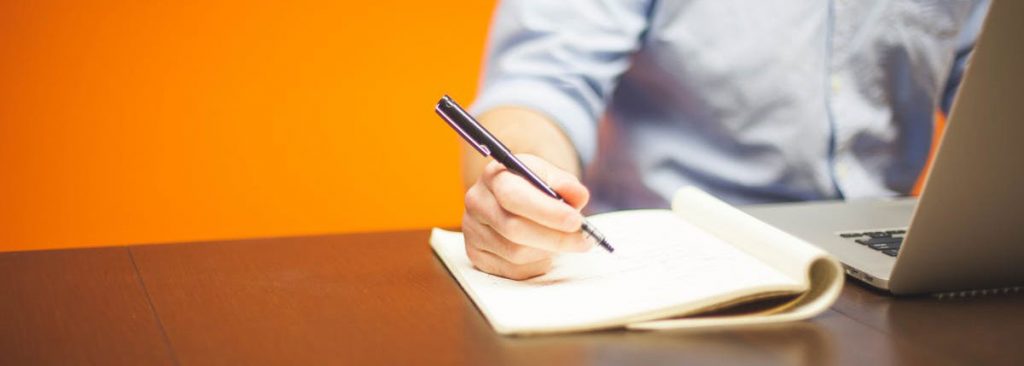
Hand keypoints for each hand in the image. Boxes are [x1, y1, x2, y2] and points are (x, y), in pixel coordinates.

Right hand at [462, 154, 592, 279]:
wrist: (510, 200)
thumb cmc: (533, 188)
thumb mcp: (549, 177)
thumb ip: (565, 183)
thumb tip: (578, 196)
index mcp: (494, 176)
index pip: (514, 196)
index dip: (546, 211)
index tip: (575, 221)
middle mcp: (477, 202)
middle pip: (513, 228)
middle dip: (555, 237)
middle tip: (584, 240)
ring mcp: (473, 231)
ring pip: (516, 253)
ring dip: (547, 251)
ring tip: (562, 241)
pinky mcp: (477, 255)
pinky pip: (513, 270)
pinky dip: (536, 264)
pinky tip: (542, 251)